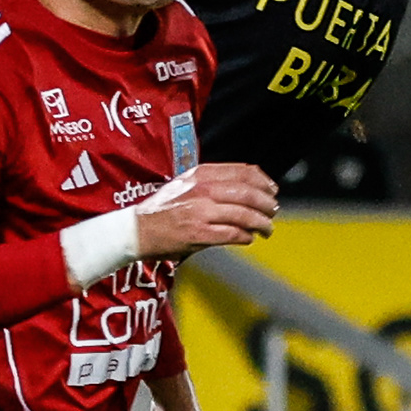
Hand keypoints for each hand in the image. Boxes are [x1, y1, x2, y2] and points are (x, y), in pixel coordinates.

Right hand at [133, 161, 281, 259]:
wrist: (137, 229)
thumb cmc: (162, 209)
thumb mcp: (186, 184)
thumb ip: (213, 182)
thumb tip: (248, 188)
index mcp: (200, 174)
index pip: (242, 171)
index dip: (263, 181)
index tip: (272, 190)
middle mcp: (202, 190)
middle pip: (248, 193)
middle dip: (267, 204)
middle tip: (273, 211)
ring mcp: (201, 212)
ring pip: (244, 215)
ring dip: (262, 223)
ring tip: (267, 229)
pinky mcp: (199, 234)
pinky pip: (233, 234)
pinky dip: (246, 237)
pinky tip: (248, 238)